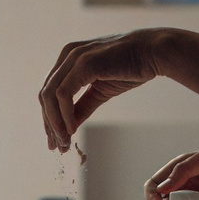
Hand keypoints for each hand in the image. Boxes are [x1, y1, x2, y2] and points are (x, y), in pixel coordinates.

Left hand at [39, 29, 170, 151]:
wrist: (153, 53)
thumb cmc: (131, 67)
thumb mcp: (101, 90)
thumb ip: (83, 105)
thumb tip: (69, 125)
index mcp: (69, 58)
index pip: (50, 91)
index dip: (49, 117)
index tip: (57, 140)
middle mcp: (67, 55)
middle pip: (45, 94)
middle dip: (49, 123)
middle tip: (58, 146)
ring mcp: (74, 57)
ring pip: (50, 95)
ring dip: (55, 122)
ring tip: (64, 141)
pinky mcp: (84, 63)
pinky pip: (64, 94)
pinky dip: (64, 114)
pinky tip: (72, 129)